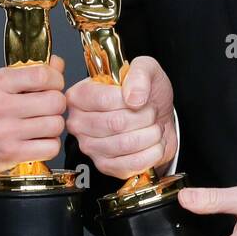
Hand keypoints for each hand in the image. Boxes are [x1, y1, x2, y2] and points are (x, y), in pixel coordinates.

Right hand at [0, 55, 66, 174]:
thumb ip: (24, 73)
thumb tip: (56, 63)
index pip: (41, 75)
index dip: (56, 79)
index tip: (53, 84)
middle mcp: (1, 107)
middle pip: (54, 101)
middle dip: (56, 103)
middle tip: (48, 106)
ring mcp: (7, 132)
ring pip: (55, 125)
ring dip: (53, 125)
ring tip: (42, 124)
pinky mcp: (11, 154)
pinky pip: (50, 147)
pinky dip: (49, 144)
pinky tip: (38, 140)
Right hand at [65, 55, 177, 179]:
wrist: (158, 119)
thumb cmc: (145, 94)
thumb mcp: (146, 69)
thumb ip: (139, 73)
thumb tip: (133, 97)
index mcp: (79, 95)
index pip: (102, 99)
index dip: (129, 98)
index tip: (140, 97)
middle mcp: (78, 122)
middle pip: (115, 123)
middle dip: (144, 116)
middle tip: (151, 112)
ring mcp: (90, 147)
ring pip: (126, 144)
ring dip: (150, 134)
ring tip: (153, 126)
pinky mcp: (105, 166)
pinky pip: (133, 163)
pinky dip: (153, 152)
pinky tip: (153, 142)